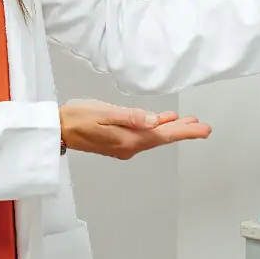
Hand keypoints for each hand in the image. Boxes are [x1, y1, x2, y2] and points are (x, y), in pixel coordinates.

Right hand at [59, 97, 210, 160]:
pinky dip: (155, 128)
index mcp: (129, 139)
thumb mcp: (105, 112)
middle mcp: (130, 146)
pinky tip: (161, 121)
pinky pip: (143, 135)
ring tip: (188, 122)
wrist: (56, 129)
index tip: (204, 129)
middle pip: (161, 138)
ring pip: (154, 136)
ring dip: (171, 129)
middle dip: (183, 131)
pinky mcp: (117, 140)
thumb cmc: (77, 116)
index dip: (185, 132)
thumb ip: (132, 116)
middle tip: (203, 127)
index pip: (164, 136)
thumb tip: (156, 121)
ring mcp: (123, 145)